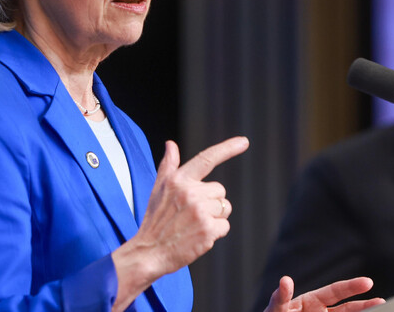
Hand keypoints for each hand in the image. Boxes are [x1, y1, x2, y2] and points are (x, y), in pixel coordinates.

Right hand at [111, 136, 248, 309]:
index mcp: (179, 180)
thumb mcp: (158, 189)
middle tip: (191, 214)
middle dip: (211, 202)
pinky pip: (225, 226)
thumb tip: (171, 144)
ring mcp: (200, 211)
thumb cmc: (155, 220)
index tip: (244, 141)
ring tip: (194, 225)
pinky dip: (216, 232)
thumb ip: (168, 165)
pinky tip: (198, 235)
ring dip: (214, 217)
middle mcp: (191, 193)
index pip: (206, 158)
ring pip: (224, 208)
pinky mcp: (208, 230)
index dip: (227, 148)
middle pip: (220, 191)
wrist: (149, 252)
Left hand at [265, 276, 384, 311]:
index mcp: (312, 301)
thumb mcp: (276, 308)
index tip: (367, 282)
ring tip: (379, 311)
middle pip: (348, 308)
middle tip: (382, 302)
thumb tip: (285, 281)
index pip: (335, 291)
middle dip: (364, 305)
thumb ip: (281, 297)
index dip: (351, 286)